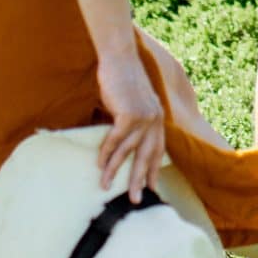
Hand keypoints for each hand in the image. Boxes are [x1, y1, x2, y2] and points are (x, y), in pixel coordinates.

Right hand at [95, 49, 166, 202]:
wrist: (120, 58)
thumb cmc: (122, 78)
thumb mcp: (133, 102)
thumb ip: (133, 119)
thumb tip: (123, 140)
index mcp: (158, 118)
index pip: (158, 150)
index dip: (153, 169)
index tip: (150, 188)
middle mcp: (155, 120)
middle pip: (147, 156)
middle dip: (139, 179)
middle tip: (134, 200)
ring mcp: (144, 117)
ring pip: (128, 151)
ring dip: (115, 170)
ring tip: (105, 186)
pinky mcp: (130, 114)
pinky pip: (115, 140)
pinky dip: (106, 153)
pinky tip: (99, 164)